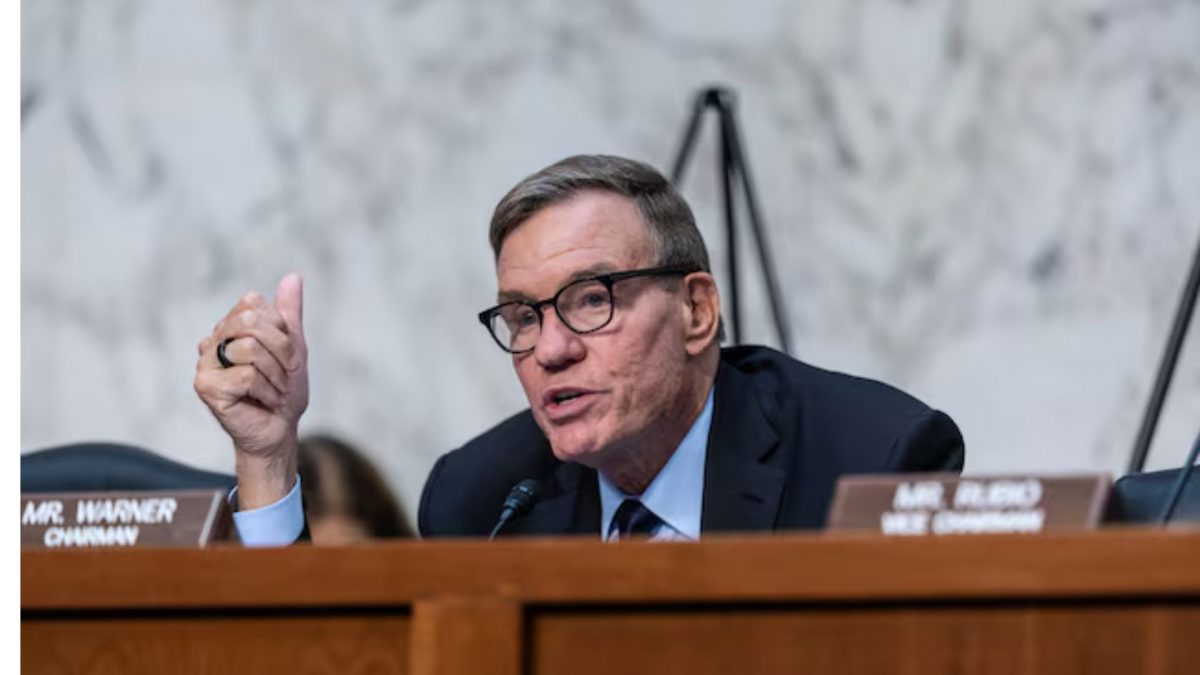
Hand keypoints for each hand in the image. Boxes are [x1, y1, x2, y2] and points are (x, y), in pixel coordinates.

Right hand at [194, 274, 308, 508]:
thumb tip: (293, 277)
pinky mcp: (205, 387)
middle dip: (281, 350)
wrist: (279, 430)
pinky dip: (267, 390)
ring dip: (275, 374)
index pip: (254, 304)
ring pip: (250, 349)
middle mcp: (212, 341)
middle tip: (284, 373)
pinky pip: (246, 375)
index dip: (280, 329)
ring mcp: (204, 364)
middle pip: (250, 322)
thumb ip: (289, 313)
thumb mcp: (294, 347)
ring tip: (273, 390)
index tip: (286, 355)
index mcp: (229, 327)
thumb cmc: (284, 389)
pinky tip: (264, 401)